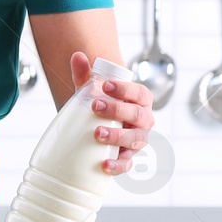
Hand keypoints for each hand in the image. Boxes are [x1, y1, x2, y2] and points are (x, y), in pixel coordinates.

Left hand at [69, 52, 155, 175]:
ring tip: (97, 134)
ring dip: (118, 137)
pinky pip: (128, 163)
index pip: (139, 93)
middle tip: (95, 107)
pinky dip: (119, 165)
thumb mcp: (93, 89)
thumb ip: (85, 73)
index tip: (105, 85)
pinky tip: (105, 165)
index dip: (125, 89)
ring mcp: (138, 139)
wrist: (102, 123)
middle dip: (117, 111)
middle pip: (137, 115)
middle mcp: (144, 119)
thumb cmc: (102, 103)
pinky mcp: (129, 156)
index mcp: (140, 100)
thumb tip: (77, 56)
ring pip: (135, 139)